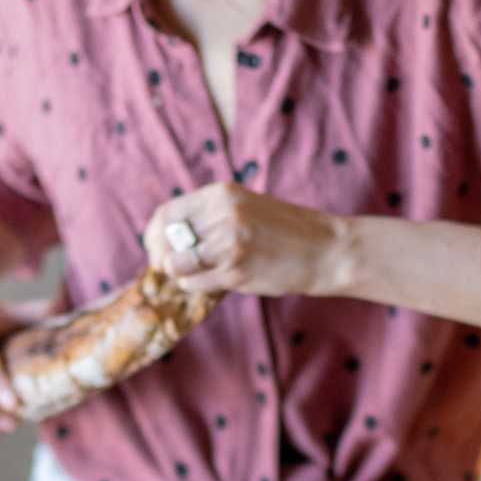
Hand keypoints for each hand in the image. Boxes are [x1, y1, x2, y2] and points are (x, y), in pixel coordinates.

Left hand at [142, 182, 349, 301]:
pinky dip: (199, 286)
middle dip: (164, 259)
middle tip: (174, 269)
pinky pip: (195, 284)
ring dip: (183, 275)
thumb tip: (166, 240)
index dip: (154, 236)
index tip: (158, 250)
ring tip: (203, 274)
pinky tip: (219, 281)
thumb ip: (209, 216)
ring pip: (177, 265)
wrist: (326, 250)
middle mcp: (221, 214)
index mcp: (221, 194)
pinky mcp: (236, 270)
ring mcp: (228, 242)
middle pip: (168, 241)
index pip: (167, 214)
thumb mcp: (244, 208)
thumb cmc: (285, 232)